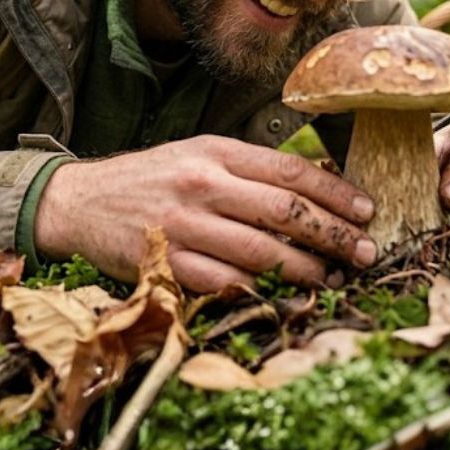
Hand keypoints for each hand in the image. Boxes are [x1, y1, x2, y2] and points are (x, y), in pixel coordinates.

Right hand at [33, 134, 376, 291]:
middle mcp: (202, 185)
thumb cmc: (150, 178)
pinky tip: (285, 296)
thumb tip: (313, 187)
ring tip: (334, 278)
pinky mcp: (167, 265)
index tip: (367, 209)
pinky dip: (262, 293)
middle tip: (365, 252)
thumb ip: (247, 168)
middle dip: (335, 235)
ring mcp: (184, 227)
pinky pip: (227, 285)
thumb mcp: (198, 154)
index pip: (290, 171)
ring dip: (308, 271)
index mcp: (215, 152)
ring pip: (263, 254)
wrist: (82, 201)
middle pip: (285, 213)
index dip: (336, 192)